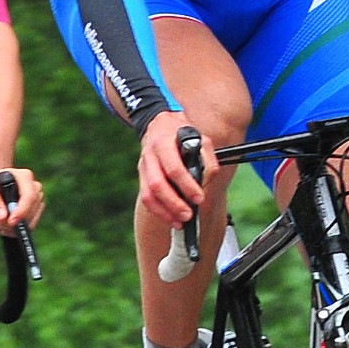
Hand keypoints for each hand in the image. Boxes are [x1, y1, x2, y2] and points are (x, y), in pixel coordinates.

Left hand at [0, 159, 45, 231]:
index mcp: (24, 177)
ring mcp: (36, 198)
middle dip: (14, 221)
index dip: (22, 211)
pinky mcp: (34, 209)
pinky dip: (15, 229)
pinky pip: (29, 224)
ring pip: (31, 219)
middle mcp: (34, 187)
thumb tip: (2, 216)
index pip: (29, 196)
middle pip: (31, 209)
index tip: (10, 222)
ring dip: (14, 227)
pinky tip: (3, 226)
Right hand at [136, 114, 207, 230]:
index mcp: (164, 143)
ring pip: (148, 195)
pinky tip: (171, 218)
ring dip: (164, 212)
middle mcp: (150, 155)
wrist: (159, 125)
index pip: (174, 168)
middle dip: (174, 204)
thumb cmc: (183, 135)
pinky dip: (158, 211)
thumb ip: (207, 160)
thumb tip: (203, 183)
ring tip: (180, 222)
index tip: (199, 198)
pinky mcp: (141, 177)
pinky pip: (146, 198)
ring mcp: (143, 167)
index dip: (187, 186)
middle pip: (158, 185)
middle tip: (188, 215)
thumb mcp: (201, 140)